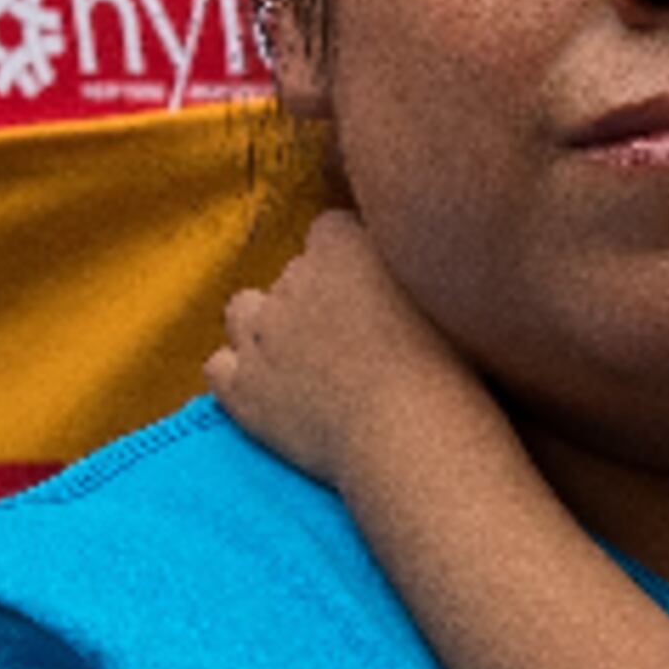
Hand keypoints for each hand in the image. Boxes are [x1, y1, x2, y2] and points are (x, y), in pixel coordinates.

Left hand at [207, 211, 483, 489]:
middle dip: (313, 298)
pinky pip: (217, 366)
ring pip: (244, 310)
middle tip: (353, 340)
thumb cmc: (451, 370)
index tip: (376, 293)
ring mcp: (260, 335)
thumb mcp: (444, 292)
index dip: (350, 262)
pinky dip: (237, 375)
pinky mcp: (241, 389)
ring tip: (302, 359)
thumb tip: (412, 261)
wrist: (411, 437)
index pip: (331, 231)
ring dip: (265, 327)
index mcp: (343, 246)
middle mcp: (293, 280)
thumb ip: (410, 266)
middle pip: (294, 273)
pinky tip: (271, 393)